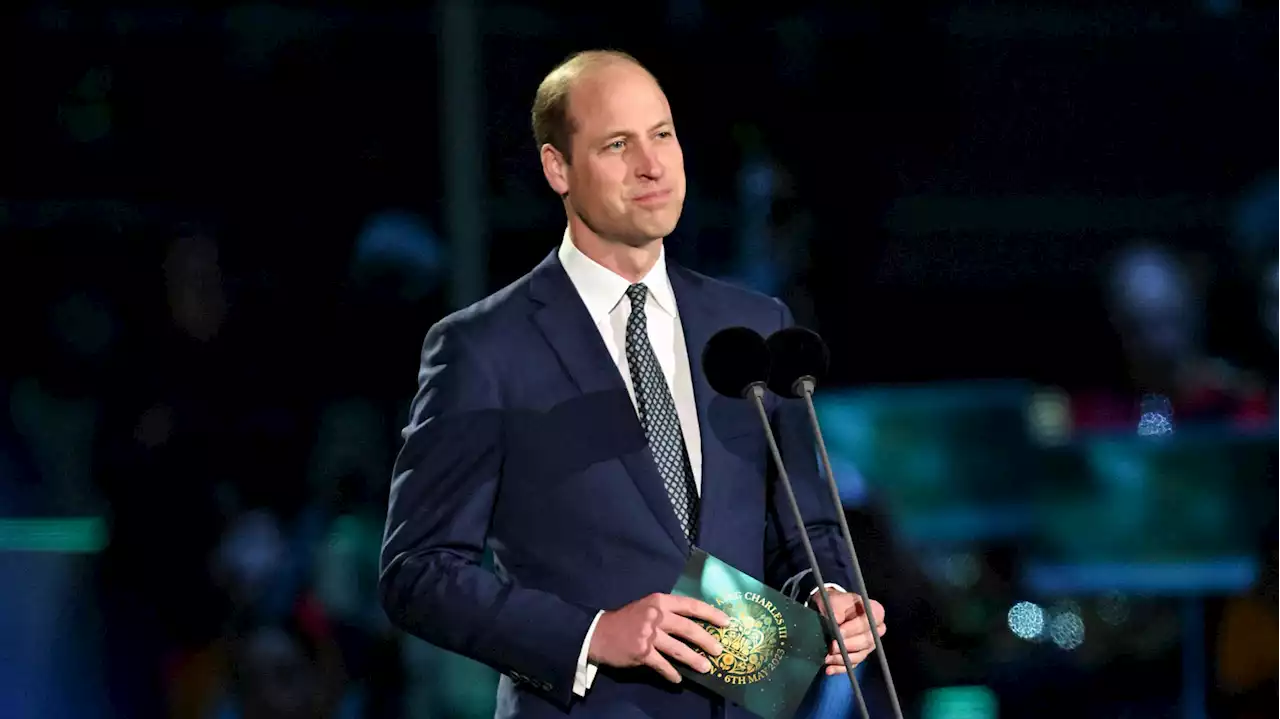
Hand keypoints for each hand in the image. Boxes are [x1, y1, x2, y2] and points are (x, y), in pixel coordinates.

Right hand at [588, 593, 730, 682]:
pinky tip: (678, 680)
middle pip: (689, 629)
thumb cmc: (627, 619)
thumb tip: (695, 624)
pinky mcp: (642, 653)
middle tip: (719, 651)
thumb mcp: (647, 607)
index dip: (711, 614)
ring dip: (695, 660)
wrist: (598, 633)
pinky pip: (663, 665)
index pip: (691, 605)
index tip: (727, 622)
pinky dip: (672, 674)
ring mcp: (649, 635)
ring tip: (706, 668)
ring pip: (679, 650)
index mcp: (660, 601)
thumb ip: (668, 612)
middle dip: (707, 641)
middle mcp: (656, 616)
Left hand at [812, 590, 886, 674]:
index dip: (855, 629)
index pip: (869, 622)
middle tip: (832, 646)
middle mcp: (876, 629)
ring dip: (843, 658)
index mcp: (874, 611)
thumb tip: (837, 620)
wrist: (828, 610)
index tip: (839, 631)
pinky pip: (853, 664)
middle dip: (848, 645)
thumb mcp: (834, 600)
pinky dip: (840, 668)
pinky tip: (829, 669)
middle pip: (867, 641)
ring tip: (827, 658)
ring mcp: (869, 644)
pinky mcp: (859, 655)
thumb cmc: (835, 603)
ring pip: (860, 655)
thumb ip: (836, 608)